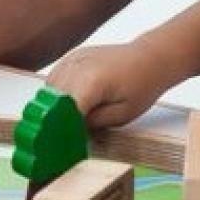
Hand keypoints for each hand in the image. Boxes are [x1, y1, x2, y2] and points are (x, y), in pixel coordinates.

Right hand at [45, 43, 168, 128]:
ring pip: (49, 88)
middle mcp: (76, 67)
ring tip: (74, 114)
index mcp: (90, 82)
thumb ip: (93, 124)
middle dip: (59, 117)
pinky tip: (72, 98)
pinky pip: (55, 77)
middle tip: (72, 132)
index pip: (63, 111)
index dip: (61, 129)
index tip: (65, 143)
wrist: (149, 58)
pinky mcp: (72, 56)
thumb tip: (72, 130)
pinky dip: (58, 90)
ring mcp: (72, 58)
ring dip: (56, 103)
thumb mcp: (122, 115)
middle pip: (53, 100)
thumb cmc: (142, 86)